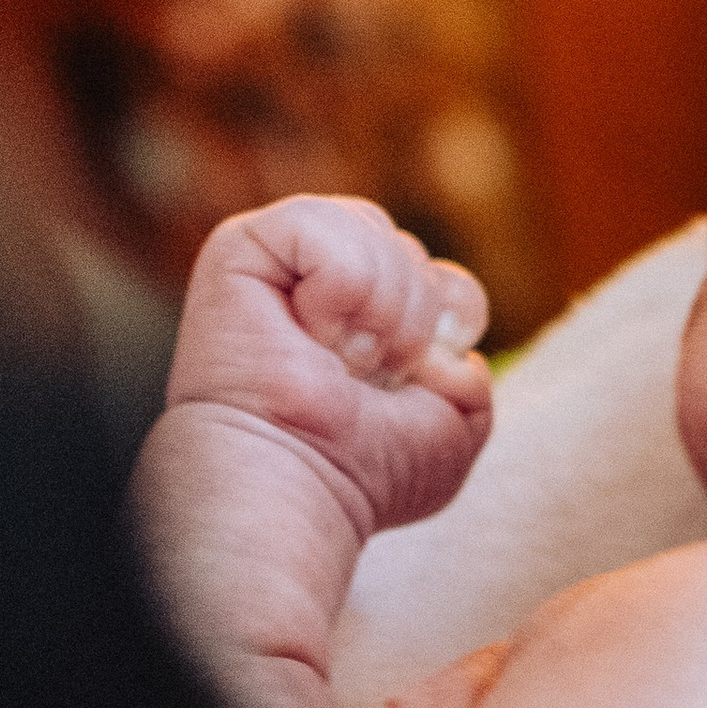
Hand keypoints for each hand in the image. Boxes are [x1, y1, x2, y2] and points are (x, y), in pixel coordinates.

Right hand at [165, 195, 492, 536]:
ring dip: (380, 306)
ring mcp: (278, 264)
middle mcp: (318, 285)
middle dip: (413, 316)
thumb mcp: (451, 422)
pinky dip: (340, 286)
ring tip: (342, 358)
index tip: (421, 370)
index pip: (440, 275)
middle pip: (407, 246)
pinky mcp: (239, 247)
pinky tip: (311, 333)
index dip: (452, 313)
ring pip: (370, 228)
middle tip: (370, 375)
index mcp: (364, 320)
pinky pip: (321, 221)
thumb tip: (447, 336)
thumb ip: (467, 373)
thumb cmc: (363, 471)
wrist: (297, 486)